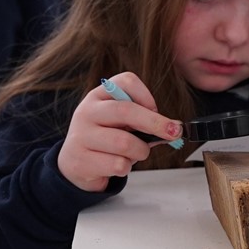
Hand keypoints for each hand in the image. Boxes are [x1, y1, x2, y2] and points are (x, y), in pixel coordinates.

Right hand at [57, 72, 183, 191]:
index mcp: (99, 96)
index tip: (156, 109)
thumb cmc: (106, 139)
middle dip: (155, 123)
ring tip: (137, 153)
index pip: (126, 81)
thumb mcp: (120, 123)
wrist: (75, 164)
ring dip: (141, 151)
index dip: (146, 95)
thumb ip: (143, 121)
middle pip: (125, 111)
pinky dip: (127, 167)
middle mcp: (87, 112)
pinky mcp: (80, 161)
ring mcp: (81, 136)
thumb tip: (173, 128)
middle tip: (174, 132)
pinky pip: (118, 165)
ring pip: (125, 143)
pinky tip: (118, 165)